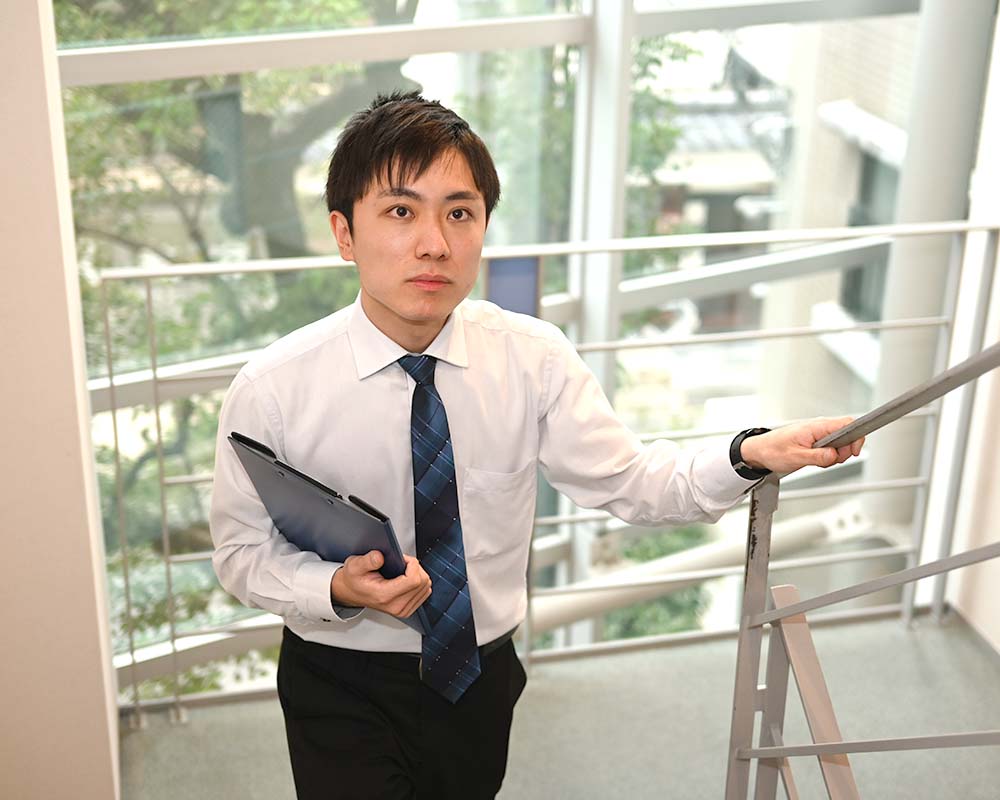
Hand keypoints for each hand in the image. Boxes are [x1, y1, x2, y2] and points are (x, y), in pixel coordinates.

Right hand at [330, 550, 431, 618]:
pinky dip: (419, 582)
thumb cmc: (354, 579)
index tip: (403, 559)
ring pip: (426, 587)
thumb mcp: (354, 565)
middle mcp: (396, 606)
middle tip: (401, 563)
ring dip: (418, 574)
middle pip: (423, 582)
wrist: (351, 592)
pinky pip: (424, 592)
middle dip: (415, 568)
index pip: (414, 580)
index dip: (412, 565)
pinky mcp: (407, 610)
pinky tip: (406, 578)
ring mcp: (403, 610)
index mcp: (385, 596)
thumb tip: (380, 557)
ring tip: (403, 570)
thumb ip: (367, 560)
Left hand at [739, 416, 864, 475]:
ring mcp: (818, 433)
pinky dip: (828, 456)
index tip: (854, 451)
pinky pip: (830, 448)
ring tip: (817, 460)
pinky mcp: (815, 440)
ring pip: (840, 443)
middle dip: (844, 451)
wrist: (759, 451)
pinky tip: (815, 460)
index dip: (856, 437)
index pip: (847, 423)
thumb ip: (817, 457)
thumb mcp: (795, 457)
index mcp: (816, 426)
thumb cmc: (772, 450)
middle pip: (847, 435)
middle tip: (829, 461)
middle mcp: (819, 427)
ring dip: (834, 455)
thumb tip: (834, 455)